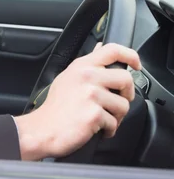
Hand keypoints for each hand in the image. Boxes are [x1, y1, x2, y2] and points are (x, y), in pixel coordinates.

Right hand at [14, 43, 141, 160]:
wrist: (43, 129)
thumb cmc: (54, 107)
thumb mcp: (67, 77)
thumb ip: (87, 64)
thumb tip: (100, 48)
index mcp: (81, 66)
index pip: (112, 50)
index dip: (130, 56)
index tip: (135, 65)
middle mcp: (86, 76)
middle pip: (125, 79)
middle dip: (126, 95)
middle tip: (115, 102)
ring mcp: (90, 94)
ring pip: (124, 105)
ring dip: (116, 116)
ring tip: (101, 118)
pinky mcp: (94, 113)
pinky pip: (115, 122)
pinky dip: (108, 129)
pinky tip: (95, 128)